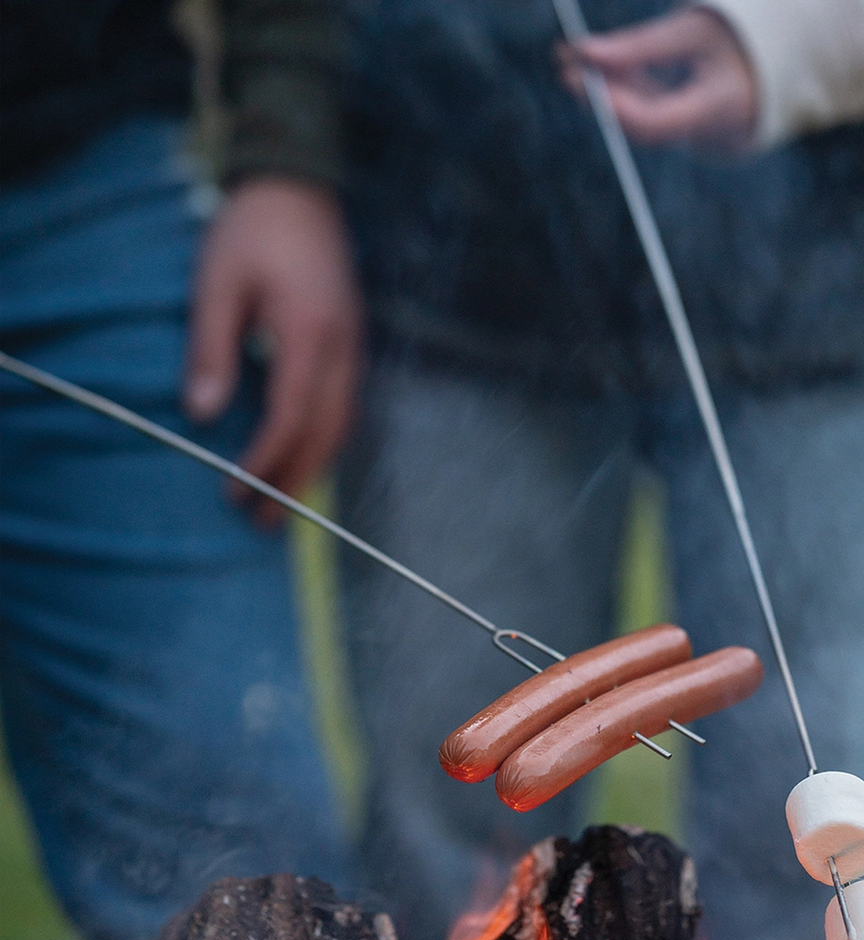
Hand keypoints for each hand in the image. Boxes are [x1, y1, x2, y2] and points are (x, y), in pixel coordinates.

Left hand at [185, 177, 363, 524]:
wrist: (299, 185)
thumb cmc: (252, 230)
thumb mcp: (217, 282)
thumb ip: (210, 348)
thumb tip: (202, 413)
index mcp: (310, 333)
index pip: (291, 416)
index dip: (266, 459)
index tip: (238, 489)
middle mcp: (343, 350)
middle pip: (326, 434)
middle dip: (295, 482)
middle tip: (264, 523)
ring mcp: (355, 348)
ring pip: (343, 427)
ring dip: (313, 468)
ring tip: (283, 502)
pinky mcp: (353, 345)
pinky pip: (347, 409)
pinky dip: (325, 442)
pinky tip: (304, 457)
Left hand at [560, 7, 756, 148]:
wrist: (761, 72)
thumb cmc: (733, 43)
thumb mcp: (693, 31)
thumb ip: (641, 46)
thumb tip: (585, 52)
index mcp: (717, 108)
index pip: (655, 121)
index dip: (617, 104)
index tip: (584, 72)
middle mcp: (699, 132)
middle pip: (637, 123)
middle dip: (598, 92)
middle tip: (564, 60)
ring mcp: (685, 133)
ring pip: (634, 116)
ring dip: (600, 87)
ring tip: (567, 56)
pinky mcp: (674, 125)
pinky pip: (638, 109)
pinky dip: (614, 86)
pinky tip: (589, 62)